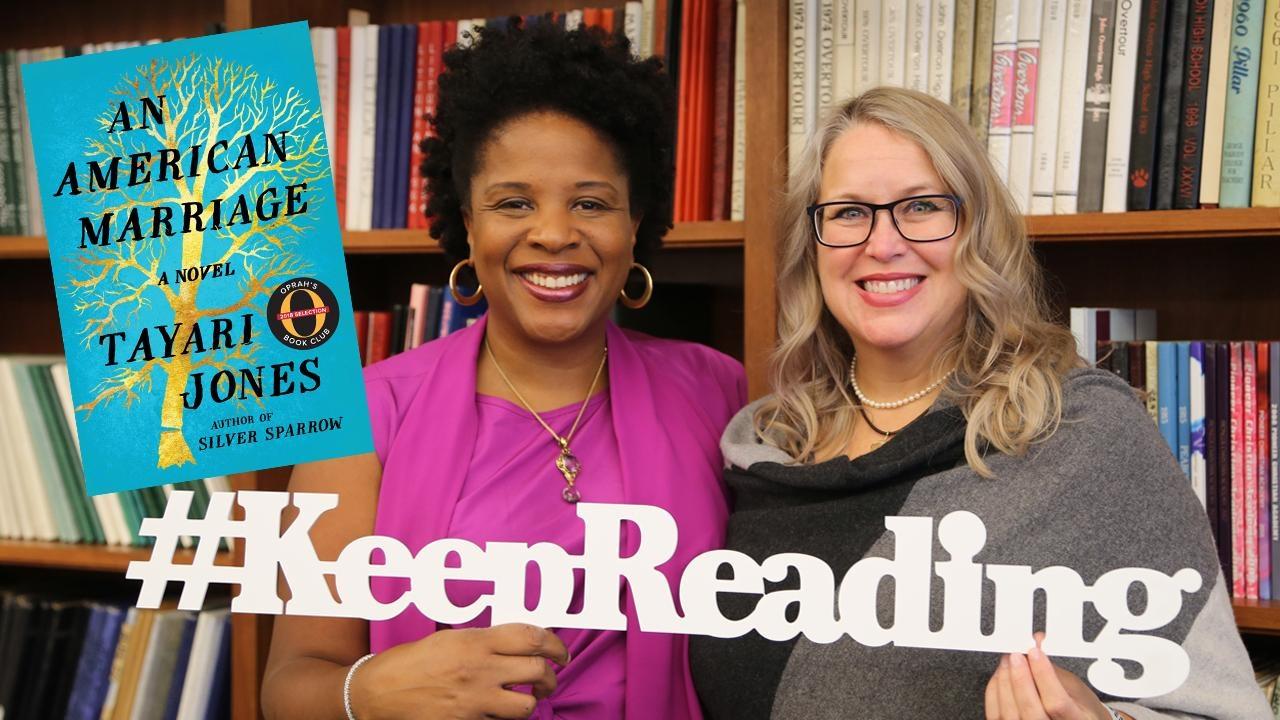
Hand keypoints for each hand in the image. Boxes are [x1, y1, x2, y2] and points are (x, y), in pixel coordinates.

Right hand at [348, 623, 569, 719]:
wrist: (380, 691)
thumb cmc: (413, 661)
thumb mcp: (451, 637)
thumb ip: (486, 640)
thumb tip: (517, 644)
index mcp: (477, 642)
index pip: (531, 637)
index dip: (555, 645)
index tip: (561, 652)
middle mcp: (480, 670)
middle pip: (537, 671)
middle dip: (551, 676)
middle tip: (550, 677)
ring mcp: (474, 701)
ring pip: (526, 706)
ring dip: (531, 702)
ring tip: (527, 698)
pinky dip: (504, 719)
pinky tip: (497, 712)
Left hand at [984, 634, 1119, 719]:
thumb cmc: (1078, 709)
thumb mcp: (1076, 688)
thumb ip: (1055, 668)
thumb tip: (1037, 642)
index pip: (1057, 703)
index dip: (1043, 675)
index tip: (1035, 652)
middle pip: (1031, 710)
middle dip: (1020, 679)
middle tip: (1016, 656)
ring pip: (1010, 714)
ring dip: (1005, 682)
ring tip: (1008, 662)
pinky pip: (996, 714)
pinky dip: (995, 692)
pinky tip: (1000, 677)